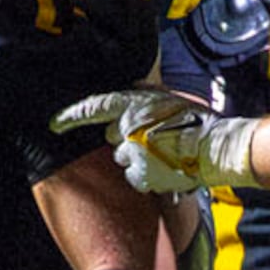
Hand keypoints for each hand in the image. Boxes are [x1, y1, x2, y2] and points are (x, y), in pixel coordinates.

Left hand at [59, 88, 257, 194]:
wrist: (215, 147)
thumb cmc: (198, 122)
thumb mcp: (170, 97)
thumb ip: (146, 96)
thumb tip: (132, 90)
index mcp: (133, 105)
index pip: (93, 108)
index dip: (70, 116)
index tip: (54, 124)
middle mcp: (128, 128)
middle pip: (112, 137)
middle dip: (127, 140)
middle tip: (153, 139)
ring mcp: (134, 153)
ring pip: (124, 159)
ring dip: (138, 159)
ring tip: (164, 155)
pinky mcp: (142, 175)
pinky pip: (135, 178)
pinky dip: (147, 177)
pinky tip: (165, 169)